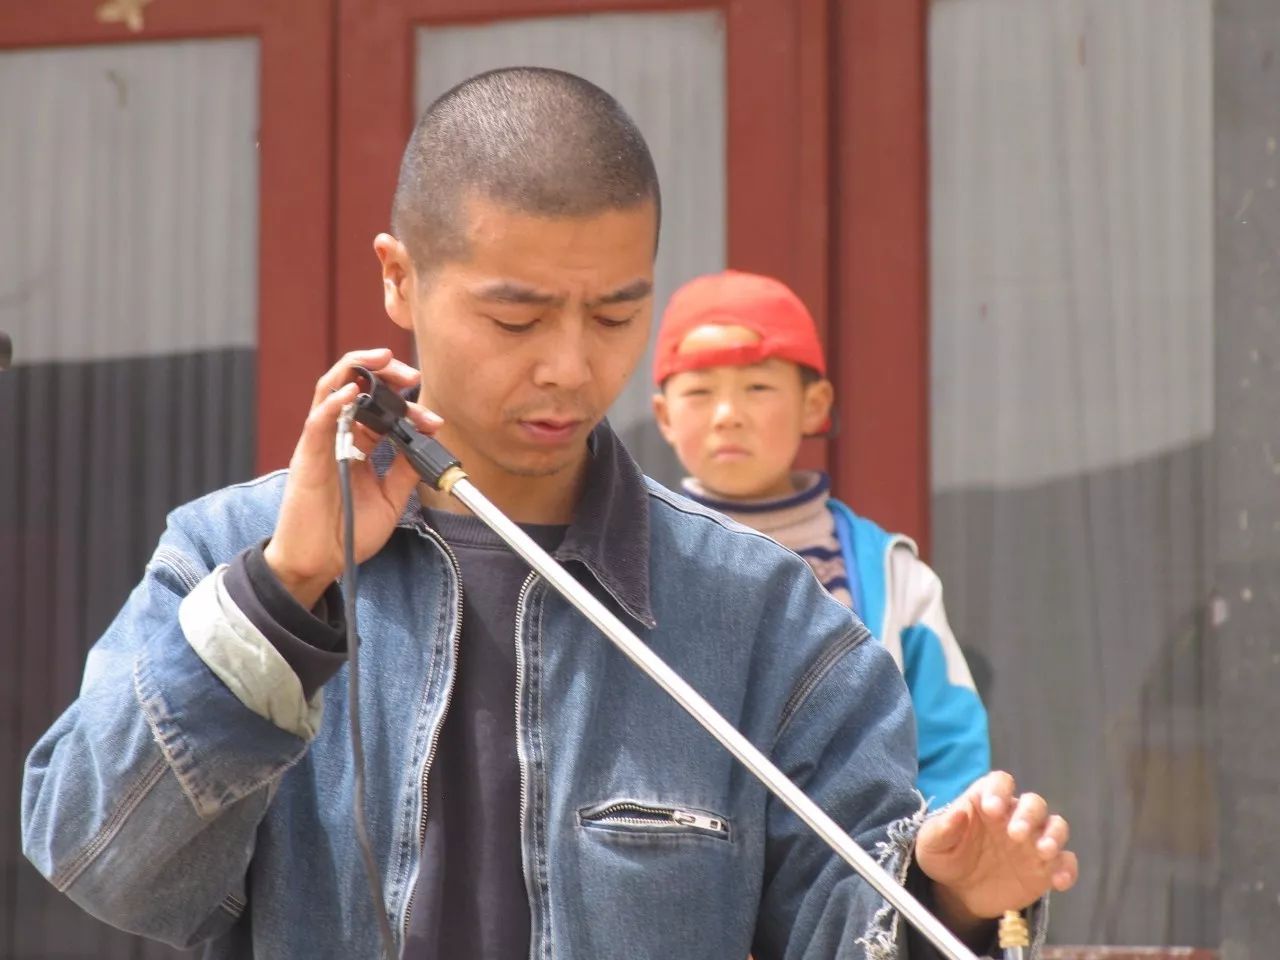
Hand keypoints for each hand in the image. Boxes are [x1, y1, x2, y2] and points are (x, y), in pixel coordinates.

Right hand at [264, 348, 440, 607]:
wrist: (320, 563)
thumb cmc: (348, 532)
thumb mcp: (391, 499)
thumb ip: (406, 469)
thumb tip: (428, 439)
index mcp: (357, 446)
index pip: (381, 410)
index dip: (408, 406)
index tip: (432, 417)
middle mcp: (337, 438)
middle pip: (355, 387)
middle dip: (382, 372)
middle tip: (409, 372)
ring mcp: (320, 444)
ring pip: (330, 391)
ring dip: (355, 369)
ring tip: (380, 360)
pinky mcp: (307, 458)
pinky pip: (317, 422)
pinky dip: (334, 403)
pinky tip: (352, 393)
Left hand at [916, 772, 1077, 934]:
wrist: (958, 893)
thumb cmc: (945, 858)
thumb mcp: (931, 845)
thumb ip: (942, 828)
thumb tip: (957, 811)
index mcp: (986, 802)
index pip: (999, 782)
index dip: (999, 791)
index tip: (991, 809)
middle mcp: (1014, 816)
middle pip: (1033, 803)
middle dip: (1028, 815)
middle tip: (1015, 834)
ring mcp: (1032, 841)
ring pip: (1056, 826)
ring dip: (1053, 836)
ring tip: (1043, 851)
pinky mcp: (1044, 867)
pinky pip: (1065, 862)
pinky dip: (1066, 869)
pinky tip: (1058, 881)